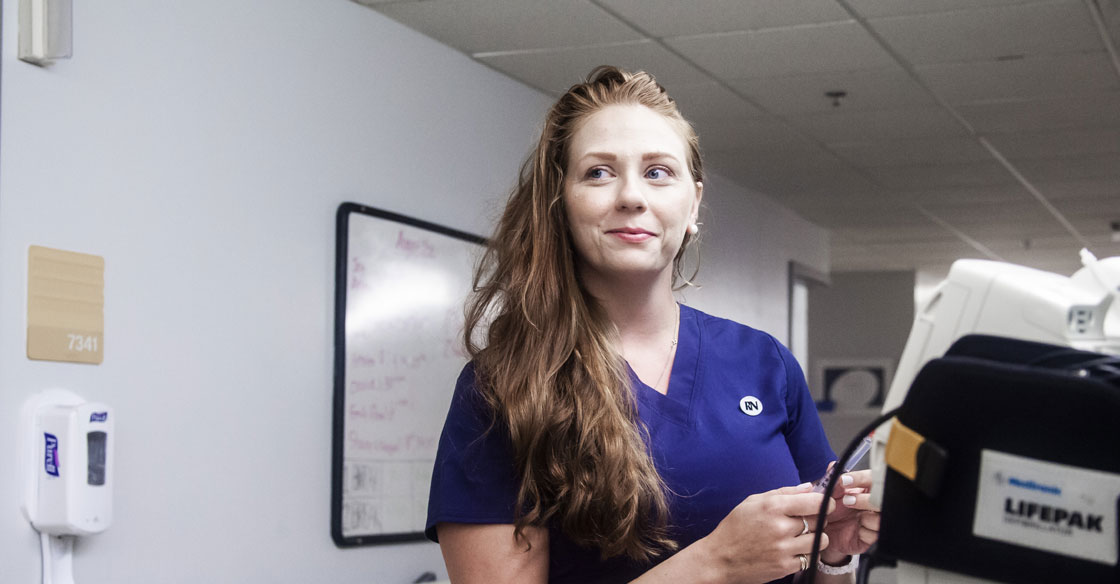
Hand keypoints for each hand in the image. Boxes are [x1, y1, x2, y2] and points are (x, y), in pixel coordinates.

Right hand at [702, 482, 834, 583]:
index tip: (824, 504)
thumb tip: (809, 487)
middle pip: (819, 520)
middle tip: (807, 520)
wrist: (720, 558)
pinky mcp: (785, 566)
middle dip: (817, 519)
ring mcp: (784, 549)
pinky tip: (793, 549)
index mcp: (772, 507)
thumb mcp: (753, 501)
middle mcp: (780, 527)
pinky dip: (805, 553)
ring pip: (820, 540)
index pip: (814, 502)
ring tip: (802, 536)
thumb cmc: (735, 527)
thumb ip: (783, 492)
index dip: (824, 502)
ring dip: (815, 537)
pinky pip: (810, 557)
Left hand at [821, 468, 879, 561]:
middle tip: (847, 501)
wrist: (825, 535)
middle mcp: (875, 503)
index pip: (872, 478)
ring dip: (865, 518)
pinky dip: (865, 532)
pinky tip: (857, 531)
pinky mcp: (875, 537)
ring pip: (881, 517)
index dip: (860, 478)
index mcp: (867, 489)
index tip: (844, 481)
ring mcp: (877, 520)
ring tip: (855, 519)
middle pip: (883, 498)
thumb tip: (832, 465)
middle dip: (865, 500)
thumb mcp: (828, 495)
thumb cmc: (830, 512)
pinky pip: (876, 534)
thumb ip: (832, 481)